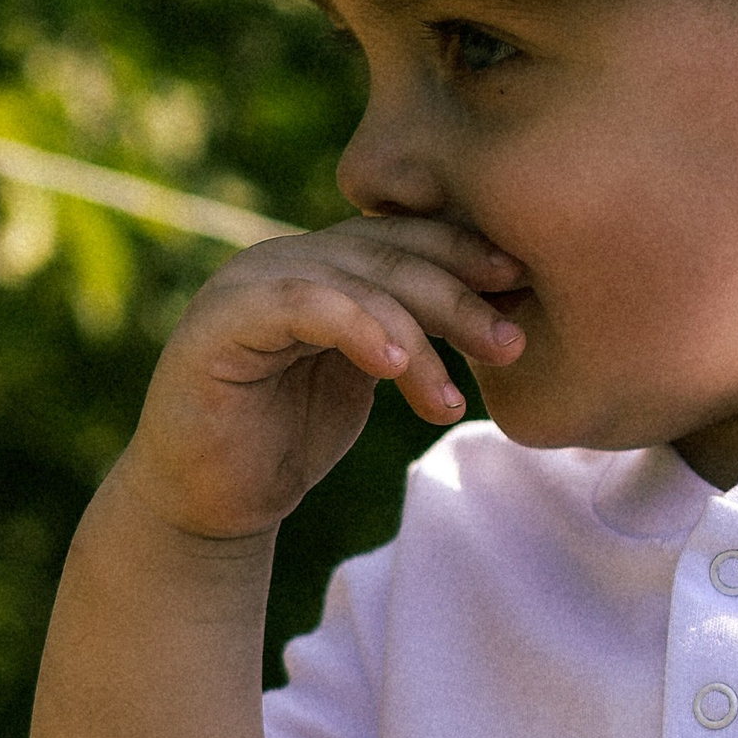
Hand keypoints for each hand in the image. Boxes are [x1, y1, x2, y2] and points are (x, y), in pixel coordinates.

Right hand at [120, 214, 529, 540]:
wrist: (213, 499)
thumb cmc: (293, 435)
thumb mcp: (369, 375)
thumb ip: (411, 331)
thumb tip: (501, 311)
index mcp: (324, 262)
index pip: (406, 238)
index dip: (467, 253)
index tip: (524, 284)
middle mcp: (287, 258)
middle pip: (390, 255)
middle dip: (460, 296)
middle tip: (512, 343)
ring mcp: (249, 283)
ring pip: (356, 282)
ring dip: (419, 334)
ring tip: (453, 395)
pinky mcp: (221, 321)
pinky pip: (303, 305)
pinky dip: (358, 329)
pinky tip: (397, 368)